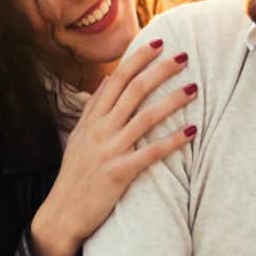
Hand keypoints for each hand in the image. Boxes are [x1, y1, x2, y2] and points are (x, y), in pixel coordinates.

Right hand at [30, 39, 197, 255]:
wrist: (62, 213)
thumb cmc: (74, 175)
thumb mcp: (79, 136)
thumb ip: (93, 109)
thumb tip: (106, 81)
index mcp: (91, 119)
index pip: (116, 79)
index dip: (138, 59)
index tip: (158, 43)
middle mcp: (100, 130)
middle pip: (133, 90)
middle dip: (159, 70)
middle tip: (183, 56)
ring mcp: (109, 150)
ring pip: (145, 117)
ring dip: (172, 100)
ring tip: (194, 88)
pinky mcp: (119, 172)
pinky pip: (150, 152)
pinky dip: (172, 140)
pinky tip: (191, 131)